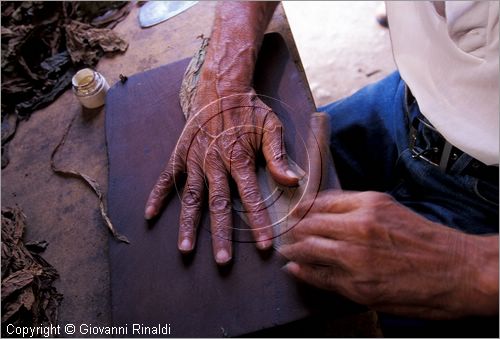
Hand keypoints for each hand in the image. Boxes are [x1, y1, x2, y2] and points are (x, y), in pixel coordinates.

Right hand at [145, 81, 300, 264]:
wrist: (222, 87)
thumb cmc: (249, 110)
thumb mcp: (271, 128)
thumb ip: (278, 156)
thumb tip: (292, 181)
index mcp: (239, 158)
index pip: (250, 196)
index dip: (259, 222)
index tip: (265, 245)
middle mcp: (214, 163)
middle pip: (218, 204)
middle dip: (222, 235)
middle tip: (223, 261)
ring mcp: (195, 160)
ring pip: (192, 197)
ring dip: (188, 224)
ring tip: (185, 248)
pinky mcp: (181, 154)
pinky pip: (167, 178)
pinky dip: (158, 195)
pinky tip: (150, 214)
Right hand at [280, 191, 498, 317]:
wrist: (459, 268)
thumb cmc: (419, 292)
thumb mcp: (371, 299)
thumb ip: (330, 282)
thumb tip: (297, 270)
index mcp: (354, 271)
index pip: (308, 259)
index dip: (292, 257)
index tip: (286, 257)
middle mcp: (356, 241)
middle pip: (308, 233)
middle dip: (293, 238)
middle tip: (287, 241)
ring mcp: (366, 216)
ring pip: (318, 212)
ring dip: (301, 218)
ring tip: (293, 221)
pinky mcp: (376, 199)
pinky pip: (337, 196)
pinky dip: (320, 200)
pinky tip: (313, 205)